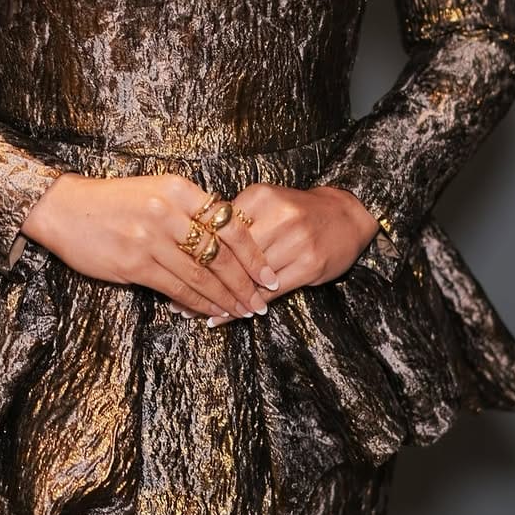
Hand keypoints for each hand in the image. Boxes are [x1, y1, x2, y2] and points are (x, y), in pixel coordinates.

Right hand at [20, 172, 278, 319]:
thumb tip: (224, 244)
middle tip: (262, 301)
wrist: (65, 208)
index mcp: (179, 189)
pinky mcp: (135, 262)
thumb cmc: (113, 202)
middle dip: (246, 283)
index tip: (269, 274)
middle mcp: (169, 210)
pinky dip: (199, 304)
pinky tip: (211, 313)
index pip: (230, 224)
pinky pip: (177, 288)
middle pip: (221, 254)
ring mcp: (152, 237)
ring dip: (227, 298)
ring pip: (202, 275)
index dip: (254, 254)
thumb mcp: (156, 192)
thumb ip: (188, 212)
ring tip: (243, 312)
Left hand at [172, 184, 379, 325]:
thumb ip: (235, 220)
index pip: (218, 228)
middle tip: (173, 299)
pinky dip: (243, 308)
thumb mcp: (266, 203)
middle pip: (230, 253)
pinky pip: (268, 293)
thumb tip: (192, 241)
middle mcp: (278, 216)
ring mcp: (295, 241)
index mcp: (260, 196)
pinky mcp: (308, 265)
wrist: (345, 215)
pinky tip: (224, 317)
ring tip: (191, 313)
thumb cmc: (297, 211)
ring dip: (218, 298)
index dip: (192, 251)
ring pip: (247, 276)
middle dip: (200, 278)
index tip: (169, 268)